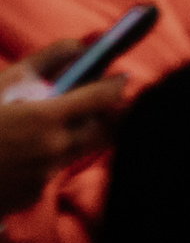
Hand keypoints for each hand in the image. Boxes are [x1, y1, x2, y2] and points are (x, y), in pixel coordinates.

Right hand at [0, 45, 128, 214]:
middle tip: (101, 104)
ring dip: (70, 138)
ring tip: (41, 127)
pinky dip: (42, 160)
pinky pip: (47, 174)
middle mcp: (51, 151)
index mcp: (45, 119)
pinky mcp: (28, 198)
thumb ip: (42, 62)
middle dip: (108, 116)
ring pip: (74, 153)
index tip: (122, 77)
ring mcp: (41, 178)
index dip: (116, 85)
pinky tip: (14, 154)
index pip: (104, 99)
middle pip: (105, 132)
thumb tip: (79, 45)